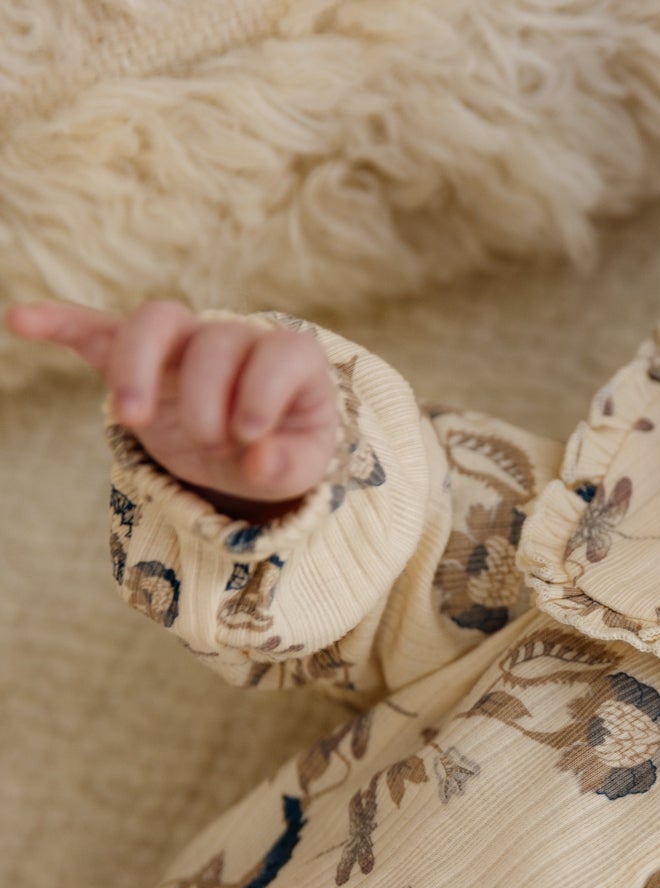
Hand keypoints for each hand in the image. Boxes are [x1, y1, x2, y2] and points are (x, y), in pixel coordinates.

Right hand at [5, 299, 338, 518]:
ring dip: (137, 366)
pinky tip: (22, 320)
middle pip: (213, 342)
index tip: (249, 435)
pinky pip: (97, 328)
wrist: (248, 446)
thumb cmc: (281, 448)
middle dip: (205, 401)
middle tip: (212, 444)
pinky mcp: (136, 358)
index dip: (261, 390)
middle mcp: (238, 338)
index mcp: (291, 359)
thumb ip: (289, 464)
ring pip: (157, 321)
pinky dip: (61, 322)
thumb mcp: (302, 466)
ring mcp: (185, 343)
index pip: (280, 352)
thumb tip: (261, 461)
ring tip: (131, 418)